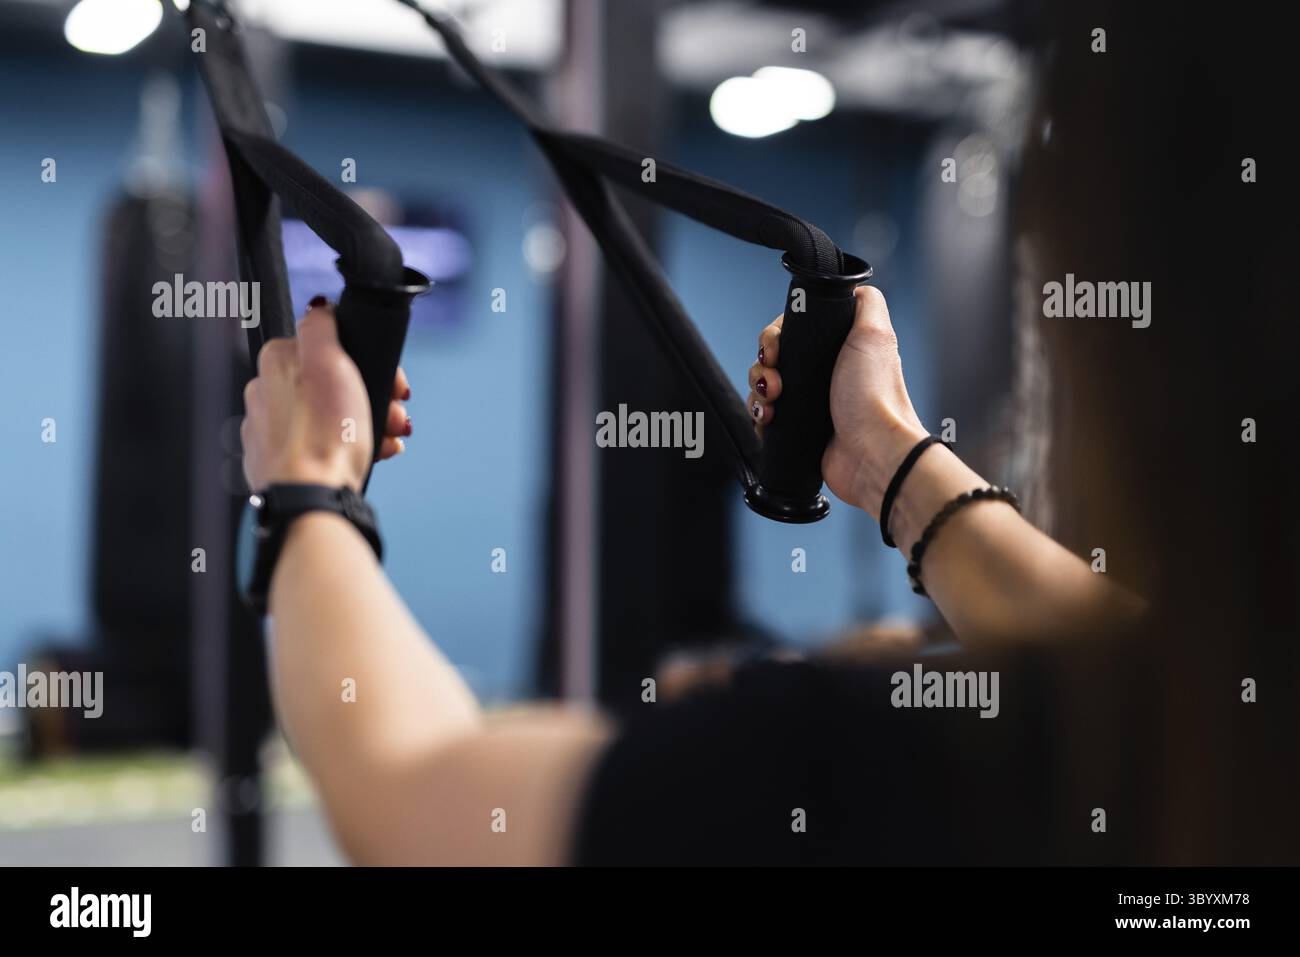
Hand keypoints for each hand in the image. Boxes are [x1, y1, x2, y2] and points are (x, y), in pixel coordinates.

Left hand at [241, 299, 412, 492]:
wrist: (311, 498)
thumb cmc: (324, 434)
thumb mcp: (330, 362)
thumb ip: (322, 326)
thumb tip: (319, 308)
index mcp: (276, 361)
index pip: (329, 347)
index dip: (369, 362)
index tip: (394, 385)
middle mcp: (265, 392)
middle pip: (331, 383)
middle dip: (373, 396)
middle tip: (397, 415)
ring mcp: (270, 431)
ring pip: (329, 416)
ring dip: (368, 423)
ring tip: (389, 440)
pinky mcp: (278, 464)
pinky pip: (321, 446)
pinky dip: (349, 448)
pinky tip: (370, 455)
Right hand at [746, 285, 927, 517]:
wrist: (873, 453)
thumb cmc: (876, 397)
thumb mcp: (876, 334)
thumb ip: (866, 302)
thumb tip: (852, 283)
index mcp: (838, 350)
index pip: (791, 332)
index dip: (775, 336)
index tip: (774, 347)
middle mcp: (823, 375)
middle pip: (772, 359)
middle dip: (763, 366)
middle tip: (774, 378)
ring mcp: (810, 403)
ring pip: (764, 387)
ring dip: (758, 392)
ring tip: (772, 402)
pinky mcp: (798, 431)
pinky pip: (764, 418)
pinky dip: (759, 417)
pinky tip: (768, 420)